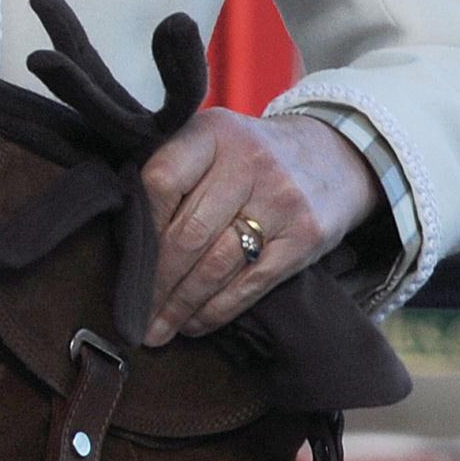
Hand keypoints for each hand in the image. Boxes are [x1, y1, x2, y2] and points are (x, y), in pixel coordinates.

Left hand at [137, 110, 382, 346]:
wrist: (334, 156)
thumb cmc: (252, 156)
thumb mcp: (215, 140)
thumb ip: (176, 170)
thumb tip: (125, 232)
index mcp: (214, 131)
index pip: (162, 180)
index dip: (141, 228)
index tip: (126, 260)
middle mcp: (248, 161)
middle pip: (188, 233)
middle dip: (155, 283)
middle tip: (134, 315)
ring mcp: (280, 200)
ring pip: (216, 266)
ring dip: (180, 306)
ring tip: (158, 329)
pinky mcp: (305, 237)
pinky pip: (250, 285)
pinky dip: (216, 311)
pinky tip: (194, 324)